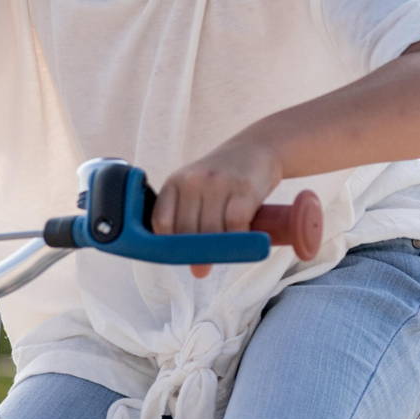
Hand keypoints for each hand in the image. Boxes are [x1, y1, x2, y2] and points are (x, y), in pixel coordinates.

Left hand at [152, 136, 283, 276]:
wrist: (257, 148)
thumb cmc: (222, 179)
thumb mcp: (196, 191)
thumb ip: (188, 223)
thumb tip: (197, 271)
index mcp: (174, 183)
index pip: (162, 224)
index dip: (169, 246)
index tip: (180, 257)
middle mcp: (192, 181)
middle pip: (187, 232)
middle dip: (196, 254)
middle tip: (204, 267)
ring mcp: (217, 183)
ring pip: (211, 231)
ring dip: (219, 250)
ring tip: (225, 254)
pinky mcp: (243, 187)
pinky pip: (235, 224)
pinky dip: (238, 239)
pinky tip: (241, 242)